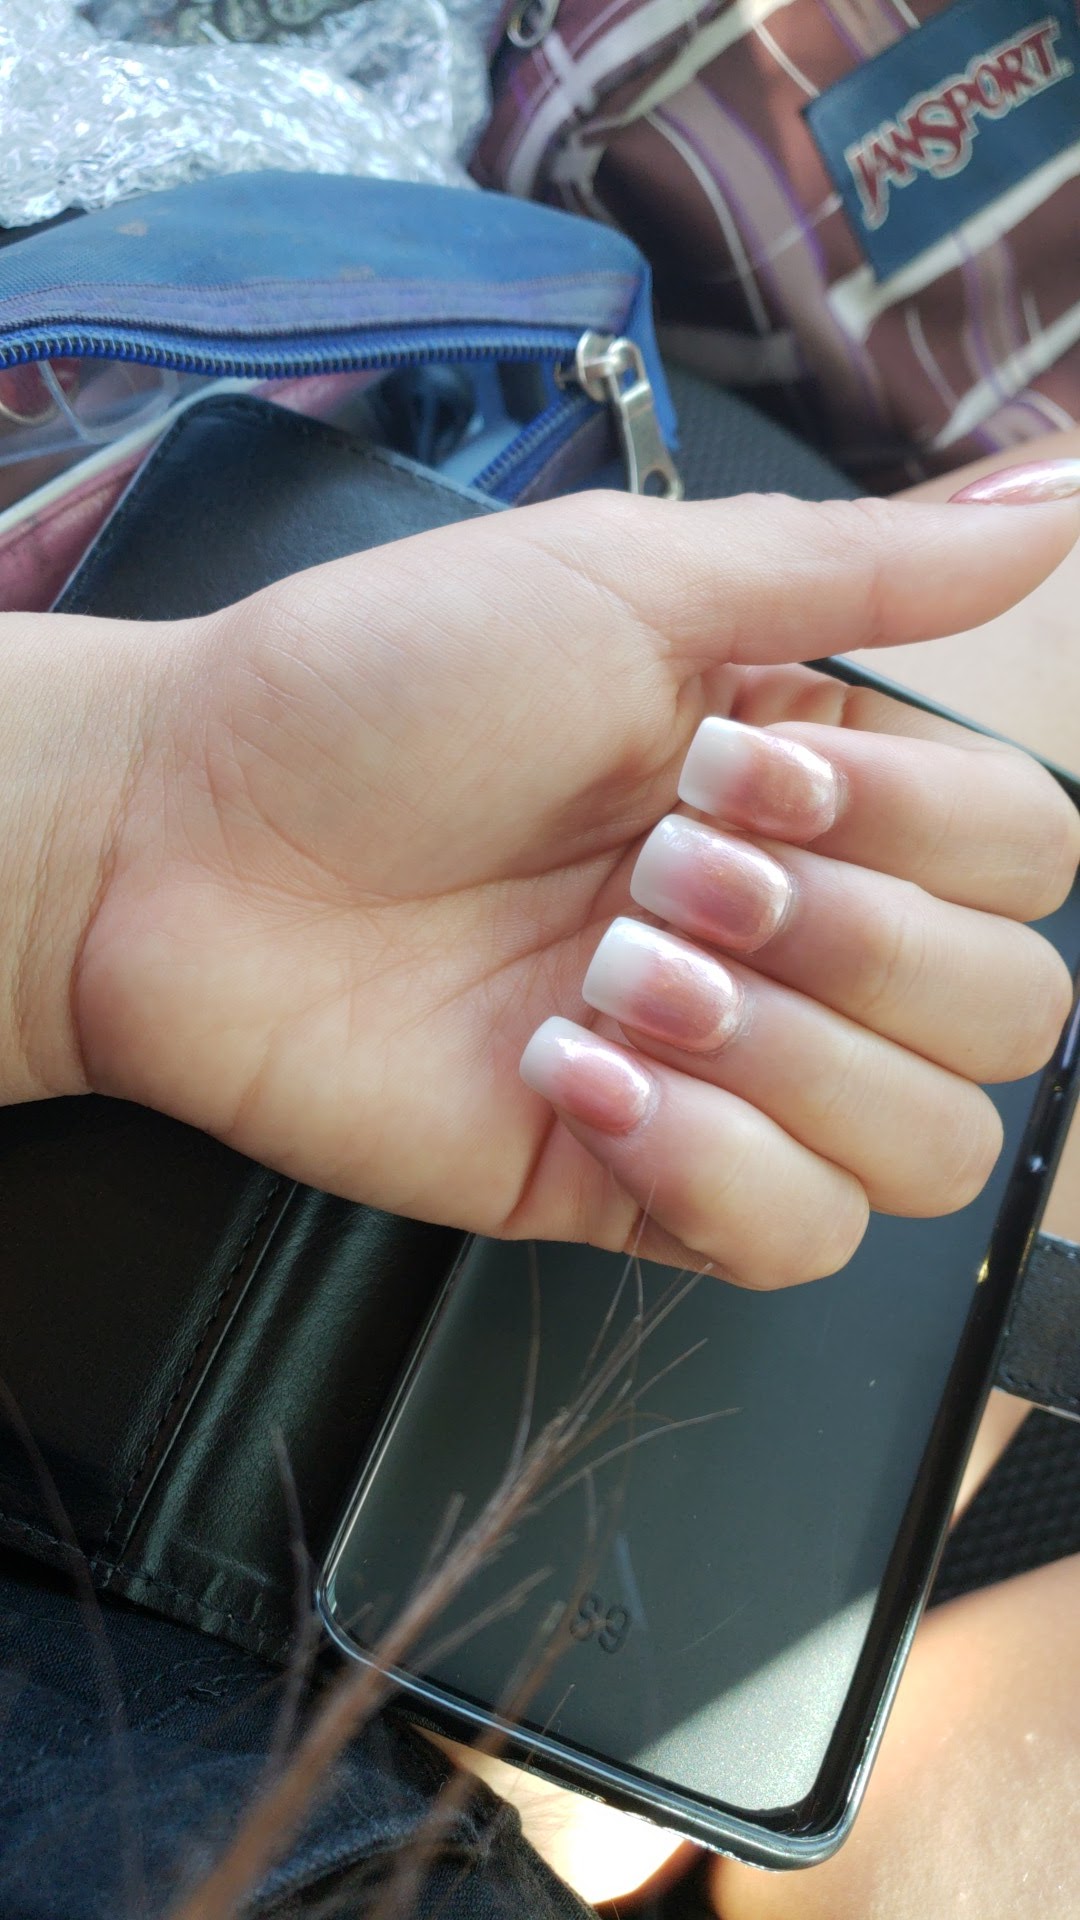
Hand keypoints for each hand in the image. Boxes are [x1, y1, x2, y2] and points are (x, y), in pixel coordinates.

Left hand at [13, 489, 1077, 1285]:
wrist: (184, 835)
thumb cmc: (379, 682)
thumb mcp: (629, 581)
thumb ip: (862, 564)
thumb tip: (1057, 490)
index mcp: (818, 786)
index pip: (1025, 854)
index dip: (921, 832)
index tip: (742, 771)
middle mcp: (793, 933)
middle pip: (1010, 1013)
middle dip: (853, 942)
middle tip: (667, 869)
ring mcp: (721, 1070)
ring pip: (926, 1146)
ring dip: (785, 1054)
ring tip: (613, 975)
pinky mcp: (632, 1185)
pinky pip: (791, 1241)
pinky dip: (709, 1163)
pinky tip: (577, 1073)